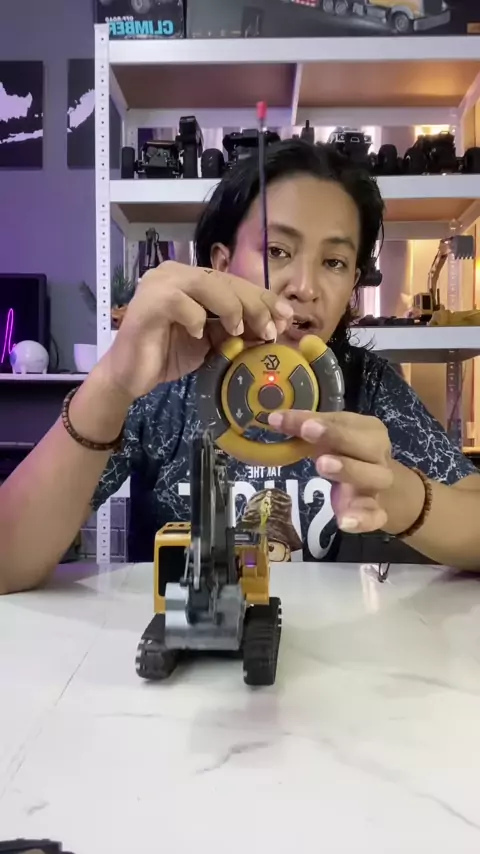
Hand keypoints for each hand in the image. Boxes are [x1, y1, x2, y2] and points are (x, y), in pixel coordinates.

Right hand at [98, 261, 293, 401]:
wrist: (131, 376)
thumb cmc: (169, 355)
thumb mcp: (213, 341)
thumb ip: (237, 329)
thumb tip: (274, 327)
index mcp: (191, 278)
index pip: (234, 281)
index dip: (263, 297)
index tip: (286, 317)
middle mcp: (175, 273)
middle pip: (224, 279)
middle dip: (254, 303)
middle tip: (271, 329)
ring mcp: (159, 284)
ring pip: (206, 283)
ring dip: (230, 307)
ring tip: (238, 331)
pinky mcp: (147, 303)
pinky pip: (180, 302)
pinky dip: (196, 318)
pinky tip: (199, 335)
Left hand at [268, 410, 393, 532]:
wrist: (374, 487)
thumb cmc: (346, 454)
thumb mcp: (328, 438)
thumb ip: (304, 427)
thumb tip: (274, 418)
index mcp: (369, 431)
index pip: (347, 423)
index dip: (325, 422)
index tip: (303, 423)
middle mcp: (378, 456)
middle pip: (368, 446)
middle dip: (339, 437)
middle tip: (309, 432)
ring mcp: (378, 486)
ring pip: (374, 477)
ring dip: (349, 469)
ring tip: (322, 465)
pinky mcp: (375, 512)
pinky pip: (375, 516)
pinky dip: (362, 519)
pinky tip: (344, 522)